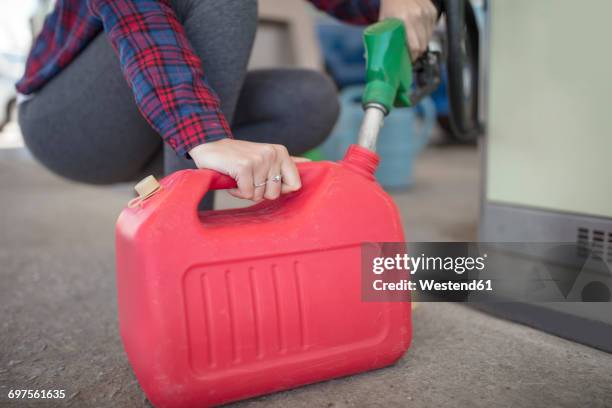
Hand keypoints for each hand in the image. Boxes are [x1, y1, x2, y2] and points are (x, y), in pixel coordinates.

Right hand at [189, 139, 306, 200]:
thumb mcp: (265, 156)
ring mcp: (259, 160)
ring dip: (245, 191)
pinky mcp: (244, 167)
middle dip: (259, 192)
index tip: (265, 182)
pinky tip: (232, 179)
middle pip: (275, 194)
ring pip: (259, 196)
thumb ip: (286, 162)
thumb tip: (309, 163)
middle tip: (248, 178)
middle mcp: (272, 154)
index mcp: (281, 152)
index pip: (294, 185)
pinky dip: (236, 191)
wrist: (209, 147)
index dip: (278, 190)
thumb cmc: (239, 157)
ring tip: (239, 177)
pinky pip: (246, 194)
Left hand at [380, 0, 437, 60]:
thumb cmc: (389, 5)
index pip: (414, 46)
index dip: (412, 57)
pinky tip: (418, 32)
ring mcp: (427, 13)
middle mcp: (418, 16)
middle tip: (411, 54)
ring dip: (422, 43)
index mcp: (404, 20)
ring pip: (429, 38)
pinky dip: (426, 34)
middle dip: (417, 53)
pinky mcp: (432, 11)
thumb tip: (374, 56)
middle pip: (423, 45)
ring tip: (414, 44)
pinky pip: (432, 29)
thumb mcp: (384, 21)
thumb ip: (383, 37)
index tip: (408, 60)